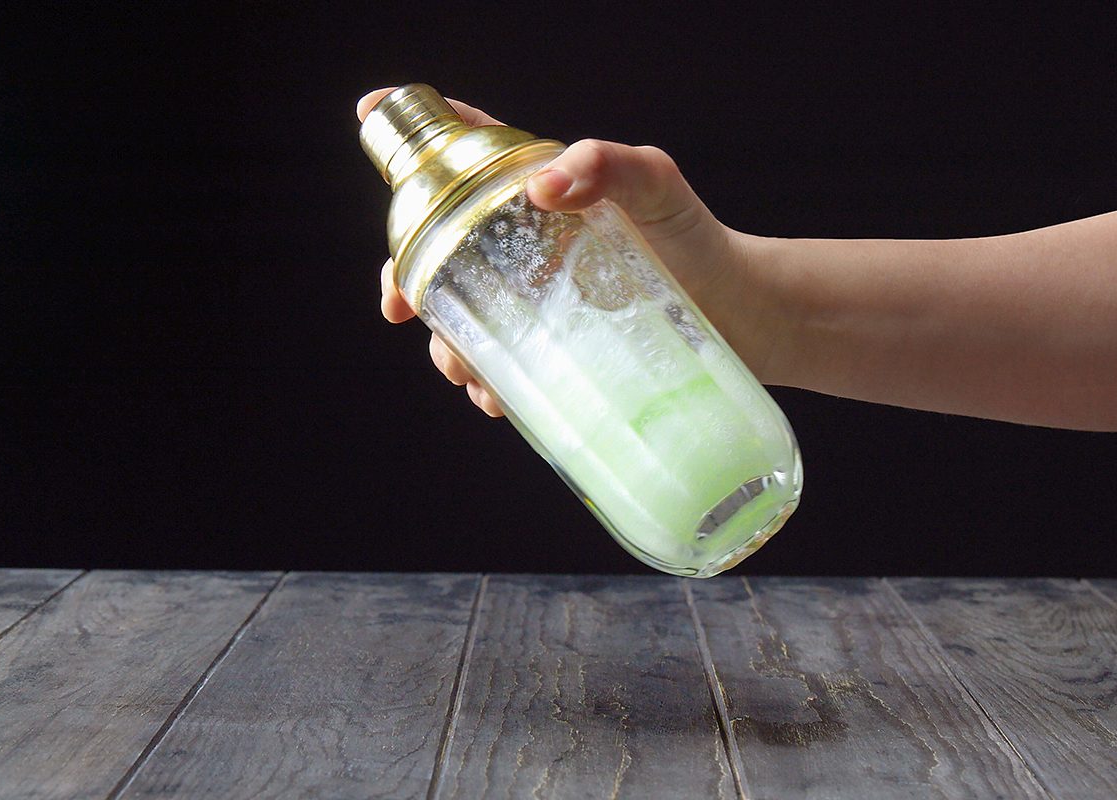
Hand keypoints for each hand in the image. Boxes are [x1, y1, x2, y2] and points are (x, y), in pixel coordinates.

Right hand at [357, 87, 751, 417]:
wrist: (748, 318)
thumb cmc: (701, 241)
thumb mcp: (658, 187)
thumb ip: (609, 166)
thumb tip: (542, 184)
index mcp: (543, 195)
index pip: (468, 154)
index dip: (417, 138)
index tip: (368, 117)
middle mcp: (531, 247)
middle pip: (442, 250)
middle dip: (407, 275)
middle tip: (402, 305)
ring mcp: (541, 302)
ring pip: (464, 319)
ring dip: (446, 346)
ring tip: (466, 373)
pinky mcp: (560, 351)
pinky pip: (506, 368)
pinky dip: (490, 386)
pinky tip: (499, 402)